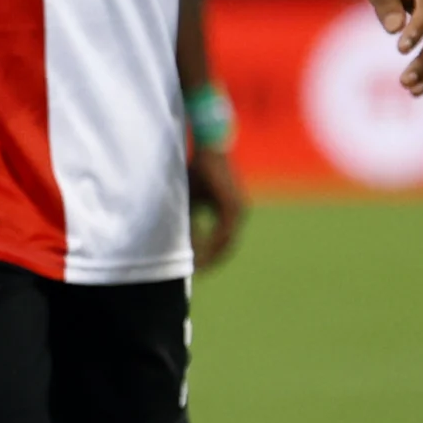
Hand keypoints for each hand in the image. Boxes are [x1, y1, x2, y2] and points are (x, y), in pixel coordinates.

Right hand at [187, 141, 248, 266]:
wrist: (210, 150)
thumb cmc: (199, 171)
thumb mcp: (192, 198)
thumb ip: (191, 217)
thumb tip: (184, 236)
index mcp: (231, 212)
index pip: (223, 241)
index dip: (211, 255)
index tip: (197, 266)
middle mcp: (238, 213)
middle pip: (226, 245)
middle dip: (211, 260)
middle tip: (197, 272)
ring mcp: (237, 210)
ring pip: (225, 240)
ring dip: (211, 254)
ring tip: (196, 265)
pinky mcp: (231, 205)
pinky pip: (222, 231)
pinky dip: (211, 242)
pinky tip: (198, 249)